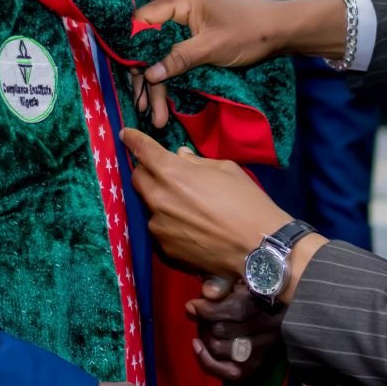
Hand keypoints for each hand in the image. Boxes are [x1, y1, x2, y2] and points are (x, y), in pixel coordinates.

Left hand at [121, 129, 291, 278]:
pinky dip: (169, 223)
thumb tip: (180, 156)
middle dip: (147, 171)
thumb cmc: (247, 202)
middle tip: (165, 173)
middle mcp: (158, 199)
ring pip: (149, 206)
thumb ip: (196, 162)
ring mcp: (159, 227)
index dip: (133, 139)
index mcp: (171, 173)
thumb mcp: (225, 169)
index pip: (142, 150)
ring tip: (187, 206)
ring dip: (161, 200)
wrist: (259, 248)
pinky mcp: (166, 250)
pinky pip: (160, 229)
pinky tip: (192, 227)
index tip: (127, 135)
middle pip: (138, 178)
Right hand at [132, 0, 345, 126]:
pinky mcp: (194, 34)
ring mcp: (186, 20)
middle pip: (148, 43)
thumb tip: (148, 75)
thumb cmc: (249, 31)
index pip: (141, 22)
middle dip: (146, 77)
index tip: (135, 80)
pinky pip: (173, 55)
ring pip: (160, 53)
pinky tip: (165, 101)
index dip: (133, 51)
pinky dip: (170, 77)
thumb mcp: (212, 47)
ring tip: (155, 115)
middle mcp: (178, 6)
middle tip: (145, 108)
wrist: (282, 29)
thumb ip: (178, 59)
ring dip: (158, 83)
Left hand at [188, 276, 282, 382]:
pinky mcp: (256, 366)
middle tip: (200, 316)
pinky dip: (207, 360)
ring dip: (205, 338)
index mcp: (267, 302)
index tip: (192, 305)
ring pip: (220, 348)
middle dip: (205, 323)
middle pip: (223, 330)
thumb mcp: (239, 280)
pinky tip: (198, 346)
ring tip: (204, 329)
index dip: (209, 309)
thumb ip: (223, 283)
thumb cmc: (252, 292)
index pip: (237, 309)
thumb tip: (205, 292)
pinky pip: (227, 371)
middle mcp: (270, 328)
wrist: (278, 315)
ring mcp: (263, 349)